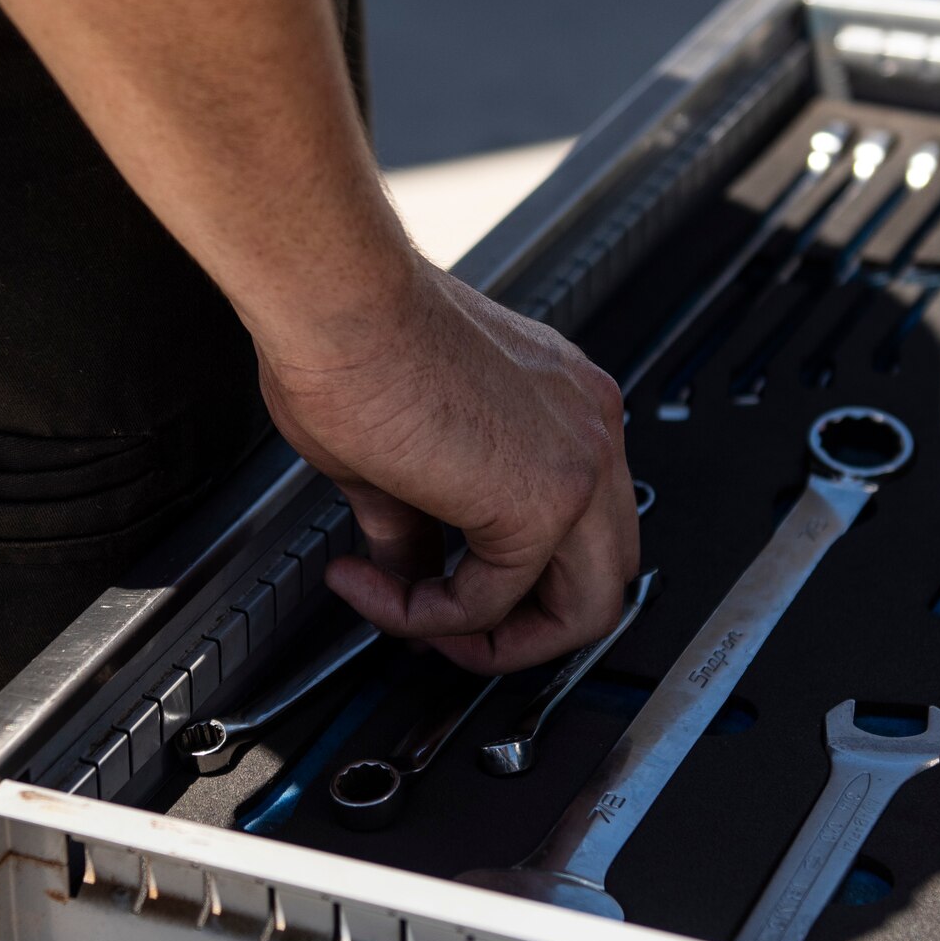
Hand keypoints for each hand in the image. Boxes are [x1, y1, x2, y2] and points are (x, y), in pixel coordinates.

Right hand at [256, 258, 639, 673]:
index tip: (435, 581)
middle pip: (604, 577)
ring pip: (586, 610)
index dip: (513, 580)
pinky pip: (491, 602)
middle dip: (522, 626)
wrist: (335, 299)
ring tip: (413, 625)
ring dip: (493, 641)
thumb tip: (409, 569)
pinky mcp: (542, 502)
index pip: (577, 528)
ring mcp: (580, 465)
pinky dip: (425, 616)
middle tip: (442, 630)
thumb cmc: (353, 336)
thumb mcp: (399, 451)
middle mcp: (590, 432)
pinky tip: (371, 587)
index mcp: (565, 409)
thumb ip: (419, 522)